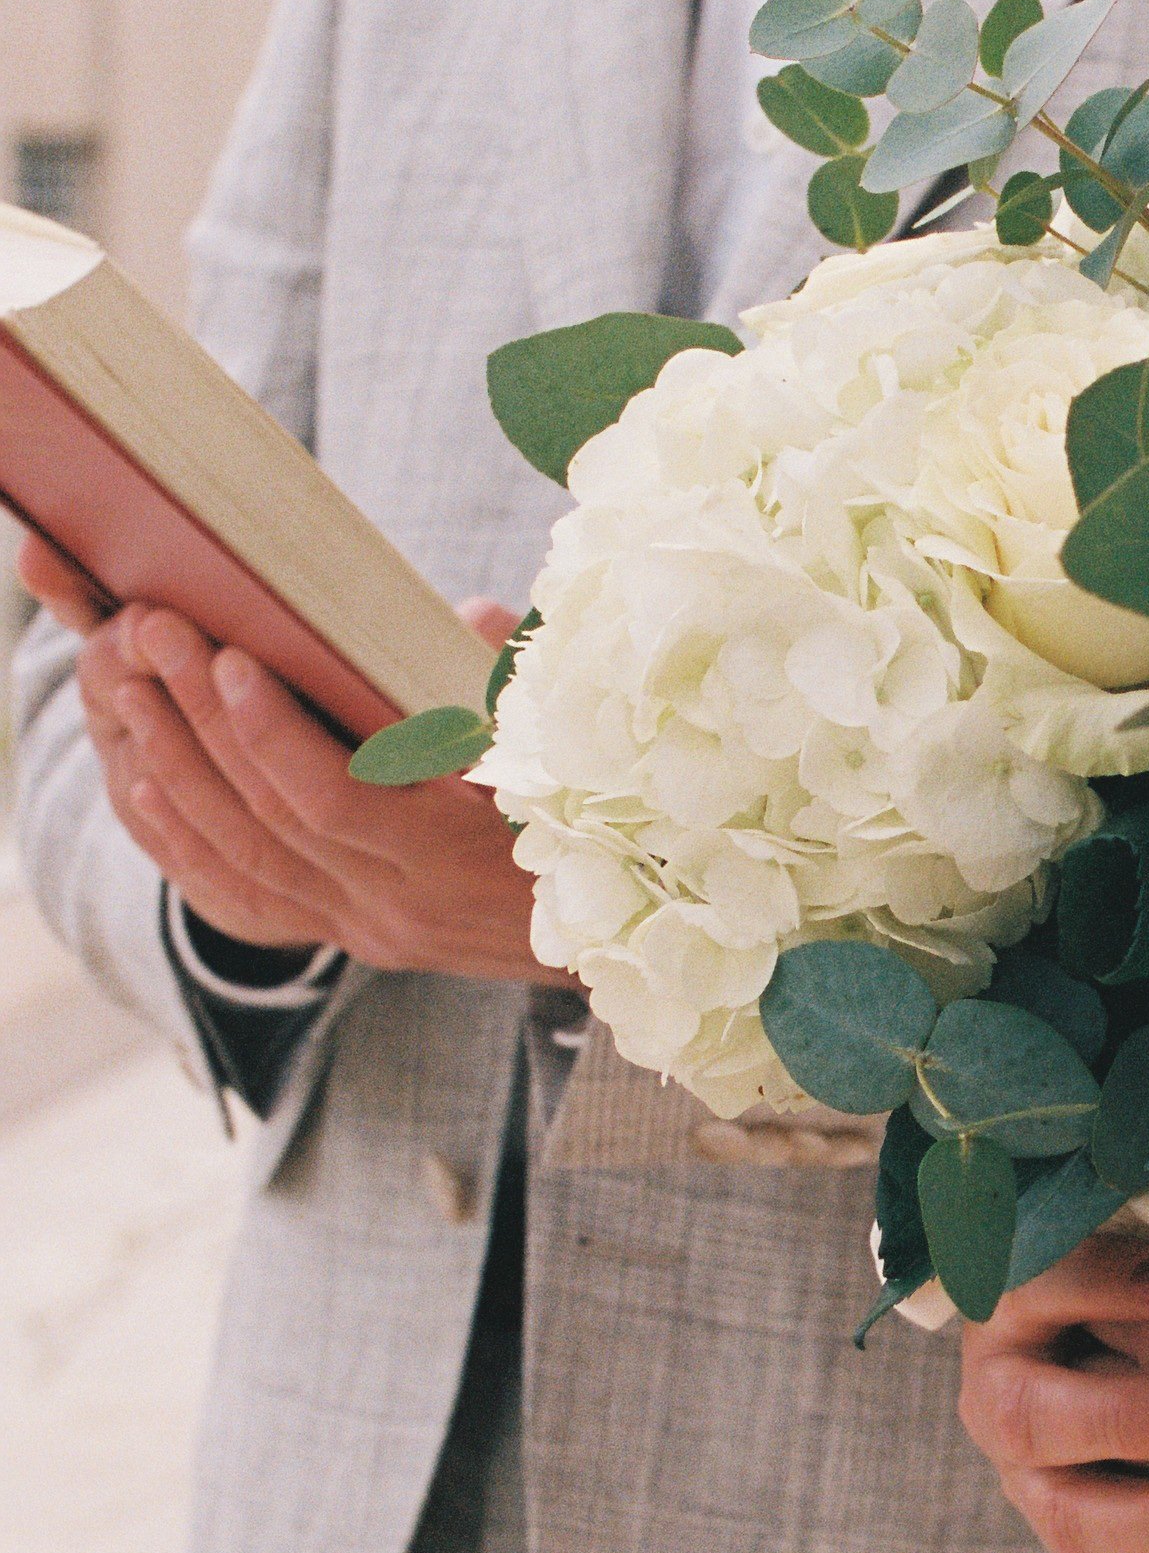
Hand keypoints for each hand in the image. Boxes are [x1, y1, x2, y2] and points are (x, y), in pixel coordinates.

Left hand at [18, 536, 564, 984]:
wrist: (614, 932)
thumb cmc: (592, 815)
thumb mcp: (566, 749)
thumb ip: (513, 683)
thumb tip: (471, 615)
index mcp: (456, 856)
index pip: (336, 803)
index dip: (273, 733)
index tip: (232, 656)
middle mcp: (400, 905)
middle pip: (271, 818)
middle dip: (201, 721)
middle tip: (152, 635)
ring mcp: (366, 929)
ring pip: (242, 856)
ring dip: (176, 769)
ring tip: (130, 686)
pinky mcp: (346, 937)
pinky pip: (241, 898)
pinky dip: (183, 841)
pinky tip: (140, 785)